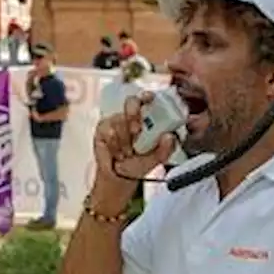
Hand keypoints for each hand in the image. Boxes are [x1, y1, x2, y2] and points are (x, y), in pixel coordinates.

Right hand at [89, 93, 175, 209]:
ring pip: (120, 121)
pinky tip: (118, 153)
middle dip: (134, 115)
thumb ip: (166, 149)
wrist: (120, 177)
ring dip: (125, 141)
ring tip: (128, 152)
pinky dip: (115, 146)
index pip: (147, 99)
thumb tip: (170, 137)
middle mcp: (130, 115)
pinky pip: (109, 132)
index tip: (149, 99)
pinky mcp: (102, 128)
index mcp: (147, 118)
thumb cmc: (139, 162)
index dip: (148, 96)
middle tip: (136, 131)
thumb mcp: (156, 158)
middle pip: (131, 102)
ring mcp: (115, 120)